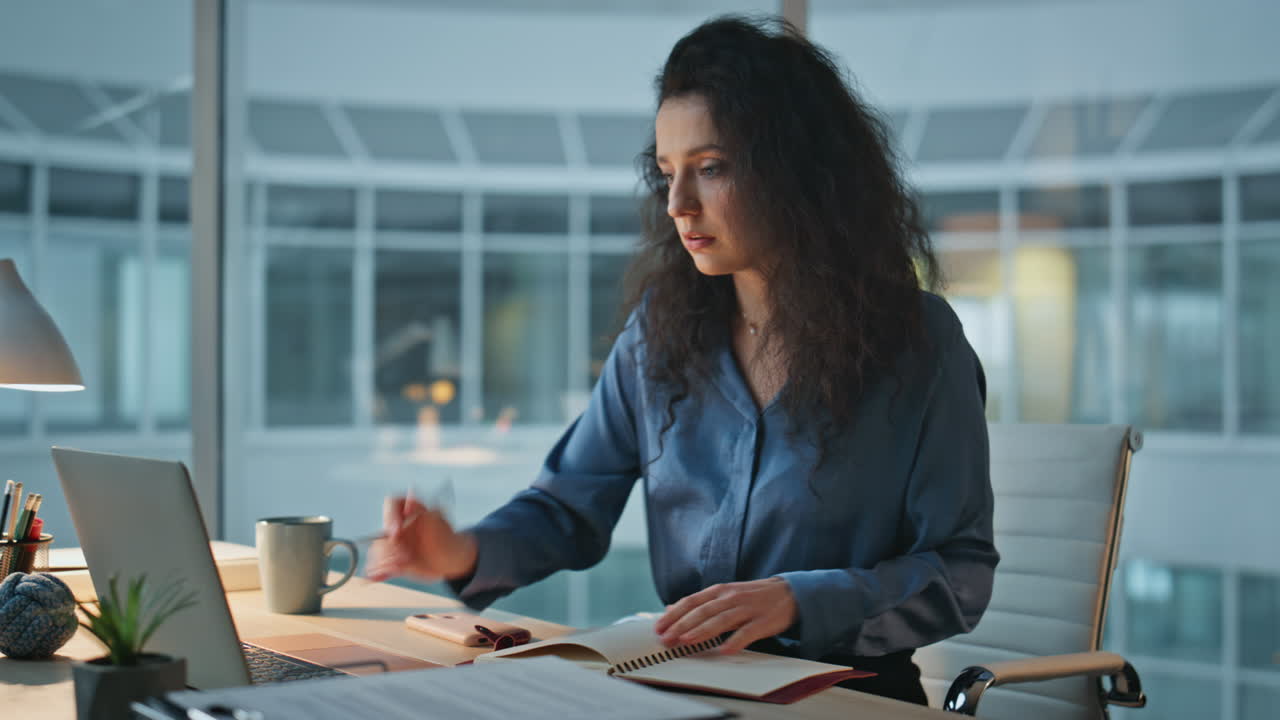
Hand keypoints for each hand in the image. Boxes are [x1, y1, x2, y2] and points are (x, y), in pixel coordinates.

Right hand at [366, 494, 477, 582]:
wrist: (452, 560)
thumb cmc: (447, 538)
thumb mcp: (440, 524)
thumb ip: (423, 512)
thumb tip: (410, 496)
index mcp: (410, 511)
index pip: (392, 504)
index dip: (390, 516)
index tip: (396, 532)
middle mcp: (398, 527)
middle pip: (382, 532)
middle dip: (391, 546)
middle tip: (405, 556)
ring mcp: (394, 544)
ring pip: (378, 549)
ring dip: (385, 560)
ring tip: (399, 567)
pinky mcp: (392, 560)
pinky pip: (380, 565)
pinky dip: (378, 572)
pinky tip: (379, 576)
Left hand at [654, 577, 796, 654]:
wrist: (788, 593)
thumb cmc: (752, 596)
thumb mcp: (724, 594)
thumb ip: (699, 603)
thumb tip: (671, 609)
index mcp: (719, 591)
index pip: (691, 602)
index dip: (674, 615)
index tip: (659, 627)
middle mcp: (730, 597)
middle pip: (702, 611)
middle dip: (682, 625)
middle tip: (667, 639)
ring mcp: (747, 609)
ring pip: (721, 620)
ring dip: (702, 631)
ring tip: (686, 641)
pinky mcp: (763, 621)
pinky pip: (748, 632)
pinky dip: (736, 640)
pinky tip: (725, 650)